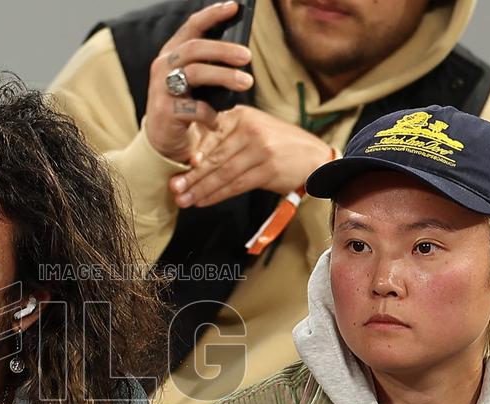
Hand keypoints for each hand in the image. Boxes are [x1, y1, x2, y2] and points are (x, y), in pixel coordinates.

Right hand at [144, 1, 252, 163]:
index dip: (212, 14)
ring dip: (224, 77)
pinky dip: (211, 115)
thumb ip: (210, 65)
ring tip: (246, 83)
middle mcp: (163, 66)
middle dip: (223, 50)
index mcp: (172, 53)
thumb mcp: (196, 81)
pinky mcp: (165, 112)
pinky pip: (195, 108)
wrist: (163, 140)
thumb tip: (241, 53)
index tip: (234, 7)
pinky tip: (217, 122)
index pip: (192, 27)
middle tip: (247, 56)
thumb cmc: (186, 105)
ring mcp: (161, 89)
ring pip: (195, 73)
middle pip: (194, 48)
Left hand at [170, 105, 333, 207]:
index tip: (175, 173)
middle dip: (192, 177)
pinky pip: (236, 184)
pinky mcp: (268, 167)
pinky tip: (204, 201)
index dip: (192, 159)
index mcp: (242, 115)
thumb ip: (226, 142)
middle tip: (174, 190)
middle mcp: (250, 128)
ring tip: (184, 200)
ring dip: (201, 189)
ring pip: (222, 172)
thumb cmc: (279, 147)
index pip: (210, 138)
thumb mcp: (252, 133)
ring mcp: (260, 147)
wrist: (315, 158)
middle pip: (214, 157)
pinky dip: (218, 194)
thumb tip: (194, 162)